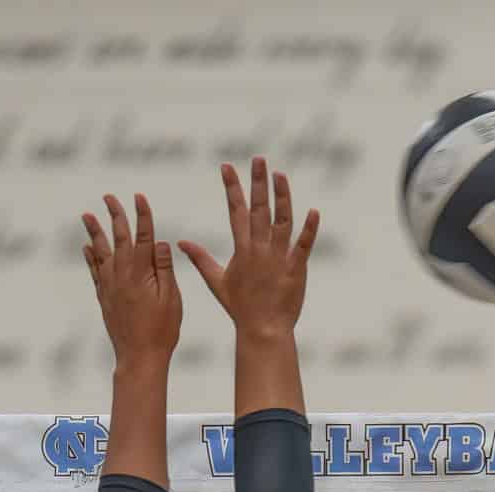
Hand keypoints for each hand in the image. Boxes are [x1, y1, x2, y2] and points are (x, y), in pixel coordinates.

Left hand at [82, 194, 180, 366]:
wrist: (139, 355)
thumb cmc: (161, 330)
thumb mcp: (171, 299)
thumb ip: (164, 269)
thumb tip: (159, 243)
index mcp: (140, 273)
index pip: (143, 237)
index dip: (142, 216)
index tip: (139, 197)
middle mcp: (121, 274)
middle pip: (118, 238)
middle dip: (115, 215)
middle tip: (109, 197)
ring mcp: (109, 285)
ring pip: (101, 251)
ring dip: (95, 231)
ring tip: (87, 215)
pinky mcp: (104, 297)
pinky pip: (94, 271)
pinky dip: (90, 257)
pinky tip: (87, 247)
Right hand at [179, 158, 319, 336]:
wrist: (263, 329)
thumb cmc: (240, 308)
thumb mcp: (216, 282)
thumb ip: (200, 259)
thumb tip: (180, 243)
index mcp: (241, 250)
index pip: (236, 211)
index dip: (232, 188)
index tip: (227, 166)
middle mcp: (259, 249)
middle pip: (259, 210)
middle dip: (257, 183)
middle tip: (258, 159)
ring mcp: (278, 258)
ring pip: (282, 221)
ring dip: (282, 197)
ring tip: (280, 175)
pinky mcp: (296, 269)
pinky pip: (304, 245)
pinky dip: (310, 229)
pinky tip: (314, 211)